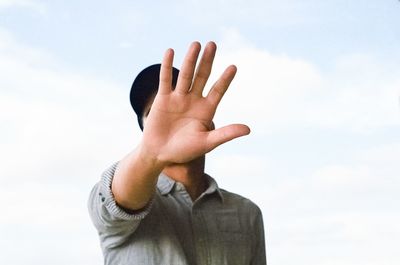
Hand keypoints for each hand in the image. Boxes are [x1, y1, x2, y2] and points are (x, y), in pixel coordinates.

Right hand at [140, 41, 249, 164]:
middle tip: (213, 44)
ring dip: (190, 60)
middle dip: (207, 61)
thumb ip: (225, 134)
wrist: (159, 154)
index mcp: (206, 110)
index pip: (218, 91)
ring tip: (196, 44)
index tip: (233, 67)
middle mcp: (194, 100)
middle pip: (202, 76)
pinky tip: (170, 52)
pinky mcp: (162, 98)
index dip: (225, 80)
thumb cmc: (184, 151)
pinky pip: (165, 80)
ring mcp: (178, 98)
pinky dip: (167, 67)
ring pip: (185, 75)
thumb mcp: (207, 143)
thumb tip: (248, 129)